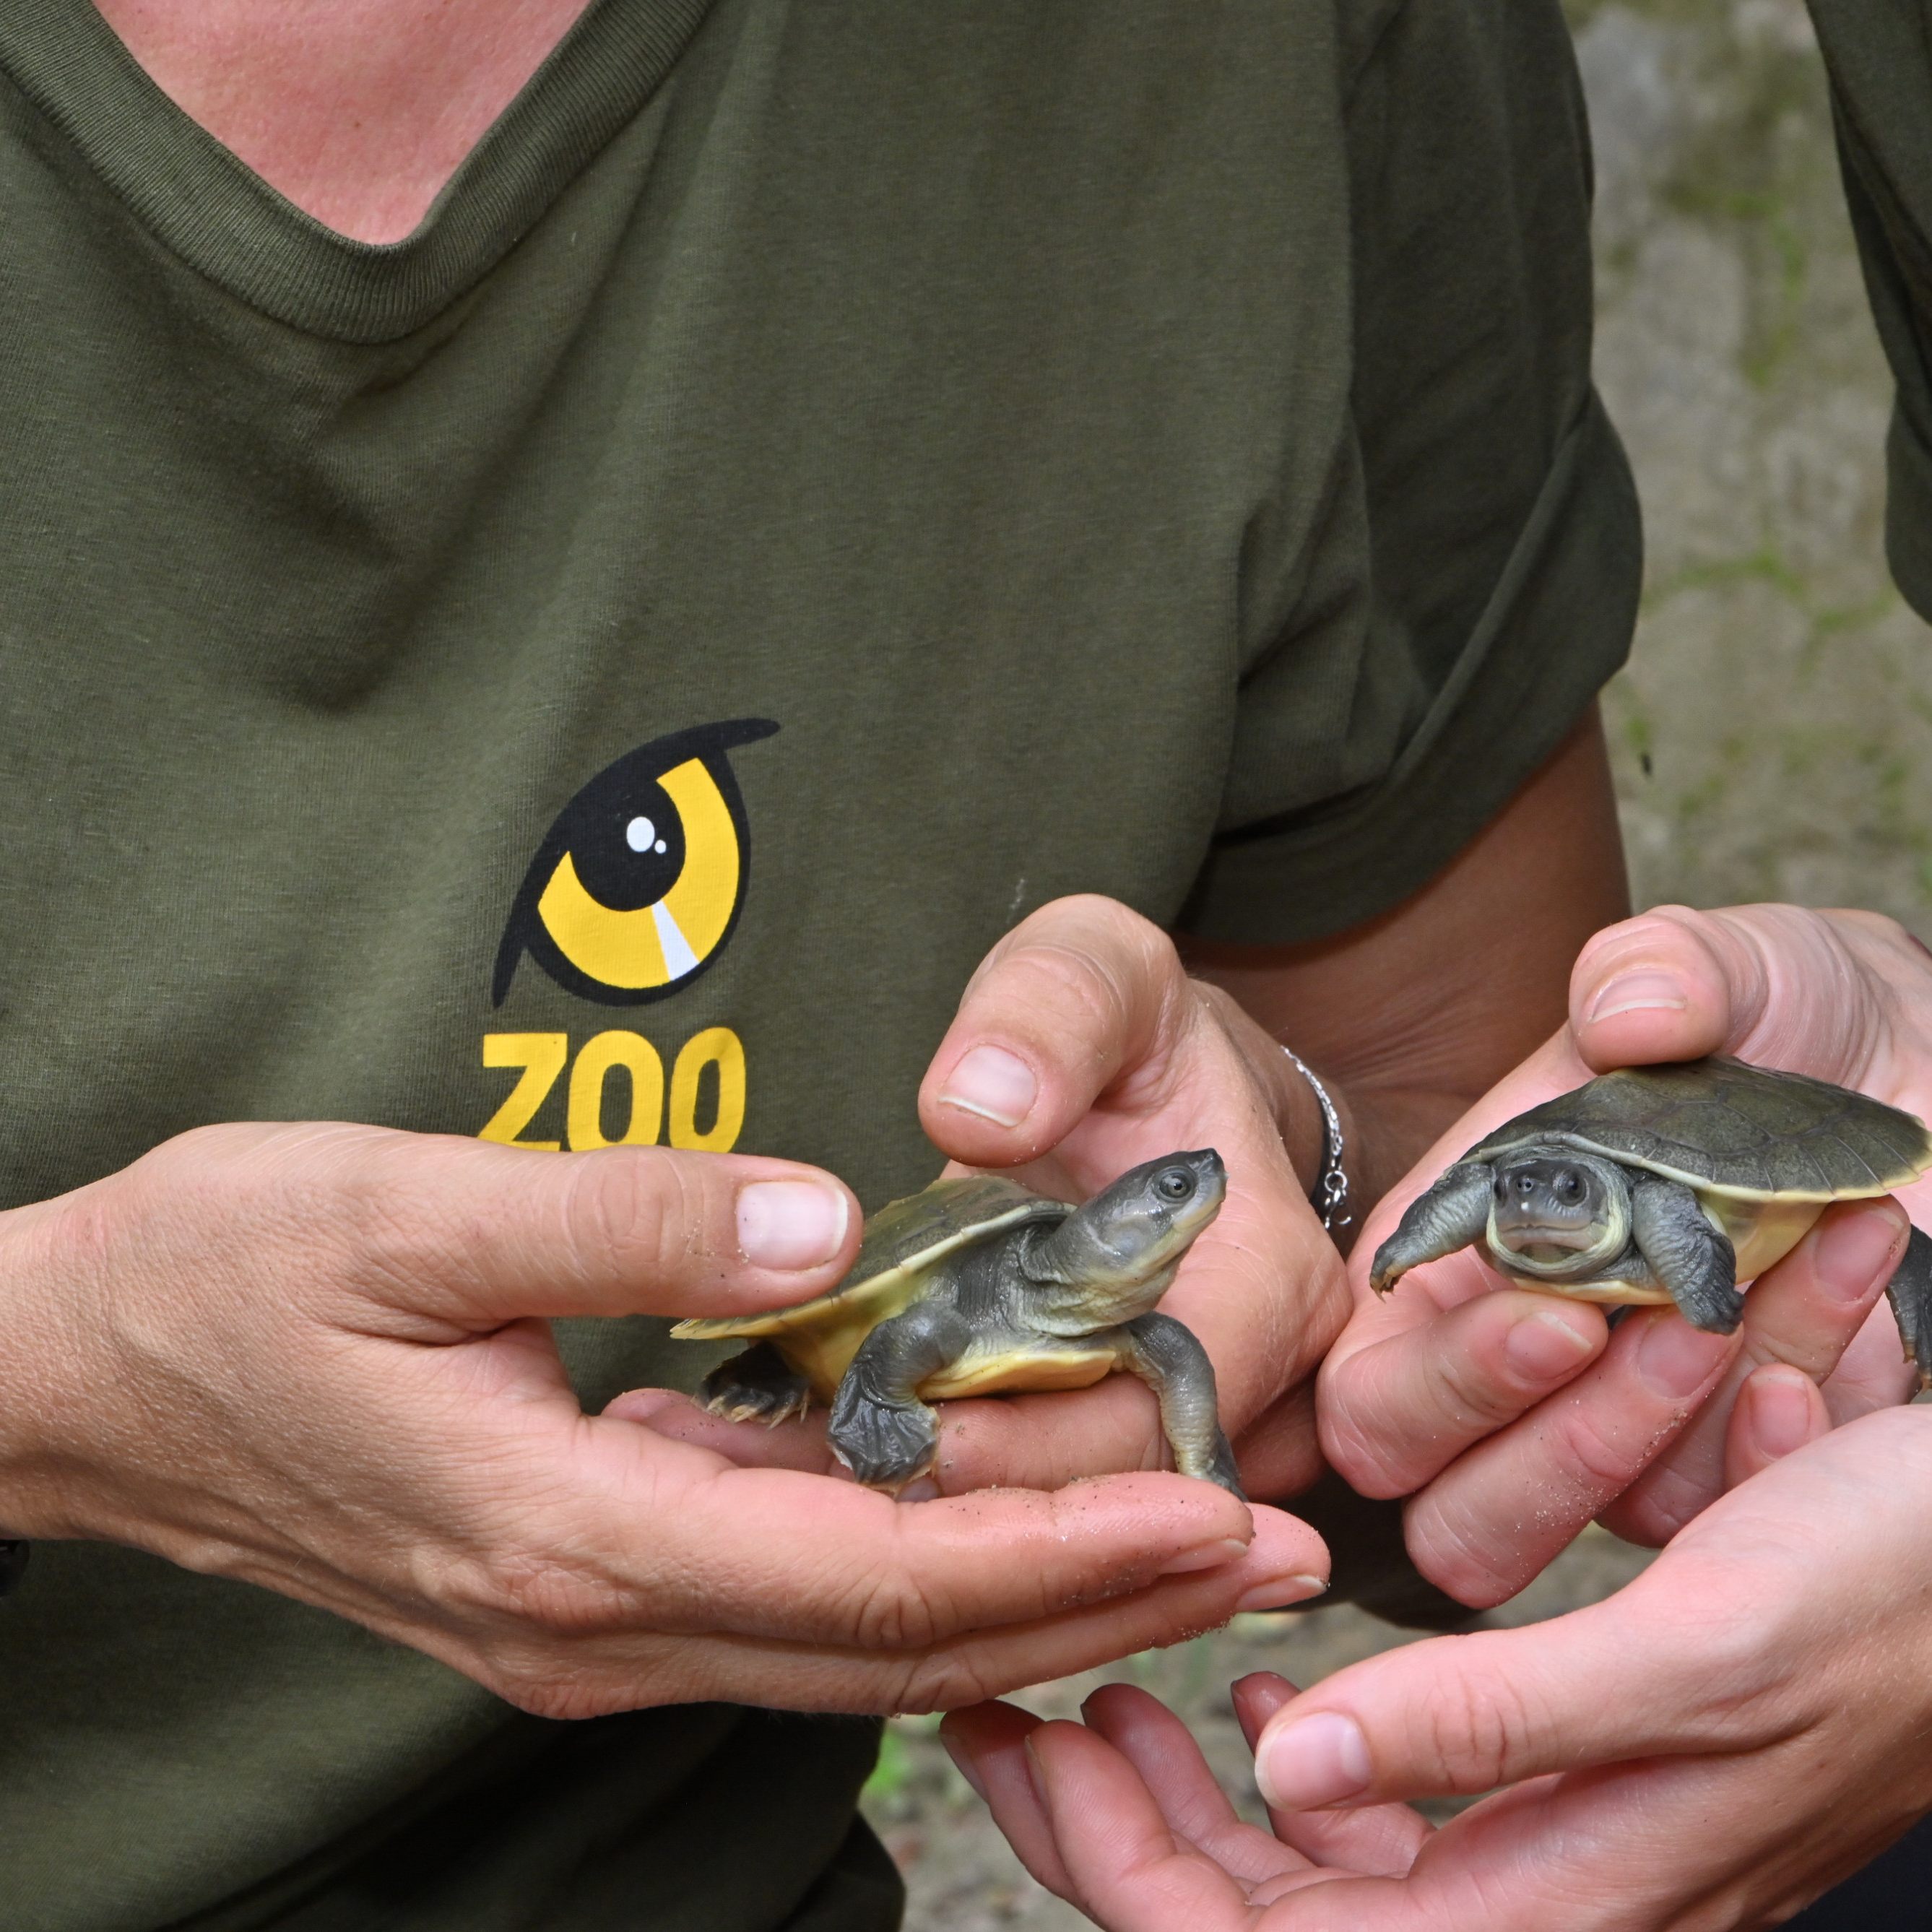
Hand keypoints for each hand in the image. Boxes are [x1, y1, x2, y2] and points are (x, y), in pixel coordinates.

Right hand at [0, 1121, 1325, 1715]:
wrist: (87, 1372)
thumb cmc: (227, 1274)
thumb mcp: (408, 1210)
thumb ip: (620, 1221)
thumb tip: (818, 1217)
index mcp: (569, 1539)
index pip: (872, 1580)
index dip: (1060, 1554)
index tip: (1219, 1511)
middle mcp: (595, 1620)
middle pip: (897, 1643)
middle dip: (1098, 1603)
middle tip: (1274, 1551)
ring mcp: (586, 1621)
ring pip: (856, 1645)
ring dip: (1031, 1602)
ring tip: (1189, 1552)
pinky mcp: (578, 1580)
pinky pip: (790, 1609)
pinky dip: (921, 1585)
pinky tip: (1004, 1534)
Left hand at [628, 894, 1348, 1501]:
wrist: (1158, 1086)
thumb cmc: (1129, 1026)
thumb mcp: (1095, 969)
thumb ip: (1047, 1013)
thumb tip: (982, 1113)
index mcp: (1268, 1280)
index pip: (1165, 1411)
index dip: (1040, 1438)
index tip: (913, 1426)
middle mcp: (1257, 1381)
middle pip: (1117, 1491)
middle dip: (976, 1492)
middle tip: (828, 1462)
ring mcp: (1194, 1428)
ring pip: (1077, 1520)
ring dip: (953, 1511)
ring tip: (813, 1471)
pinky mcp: (1126, 1443)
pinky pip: (1045, 1498)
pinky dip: (948, 1489)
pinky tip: (839, 1464)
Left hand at [945, 1406, 1931, 1930]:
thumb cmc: (1894, 1596)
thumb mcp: (1699, 1653)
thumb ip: (1503, 1726)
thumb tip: (1300, 1779)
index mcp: (1569, 1901)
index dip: (1123, 1864)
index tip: (1017, 1734)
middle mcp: (1553, 1895)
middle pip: (1273, 1919)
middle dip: (1119, 1828)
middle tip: (1013, 1701)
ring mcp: (1563, 1847)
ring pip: (1320, 1871)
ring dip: (1191, 1798)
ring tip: (1105, 1692)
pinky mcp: (1576, 1782)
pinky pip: (1398, 1817)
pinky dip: (1302, 1761)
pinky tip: (1261, 1696)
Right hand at [1320, 904, 1931, 1602]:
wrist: (1923, 1070)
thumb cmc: (1792, 1022)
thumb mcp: (1733, 967)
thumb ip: (1663, 970)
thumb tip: (1625, 1016)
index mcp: (1461, 1255)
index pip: (1372, 1384)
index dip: (1437, 1382)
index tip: (1559, 1312)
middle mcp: (1523, 1365)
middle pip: (1445, 1504)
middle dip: (1535, 1442)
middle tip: (1638, 1331)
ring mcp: (1630, 1431)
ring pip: (1593, 1526)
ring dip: (1665, 1429)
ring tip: (1757, 1293)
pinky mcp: (1740, 1464)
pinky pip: (1728, 1514)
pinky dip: (1777, 1448)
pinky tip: (1833, 1342)